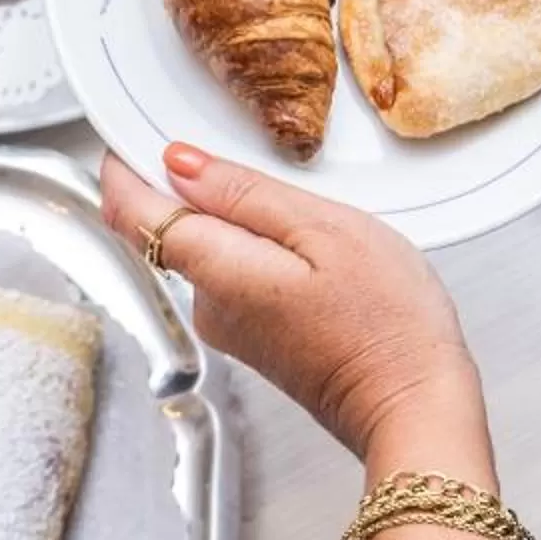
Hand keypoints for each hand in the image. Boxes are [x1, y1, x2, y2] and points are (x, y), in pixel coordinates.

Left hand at [101, 146, 485, 464]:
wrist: (415, 408)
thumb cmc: (386, 323)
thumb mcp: (324, 229)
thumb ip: (243, 194)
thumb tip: (179, 165)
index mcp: (216, 270)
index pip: (131, 211)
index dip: (124, 166)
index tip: (133, 131)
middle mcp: (208, 304)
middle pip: (169, 227)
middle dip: (192, 185)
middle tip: (241, 150)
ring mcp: (230, 325)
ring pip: (209, 249)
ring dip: (235, 217)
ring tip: (296, 203)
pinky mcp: (256, 337)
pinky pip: (237, 275)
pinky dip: (258, 248)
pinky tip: (306, 245)